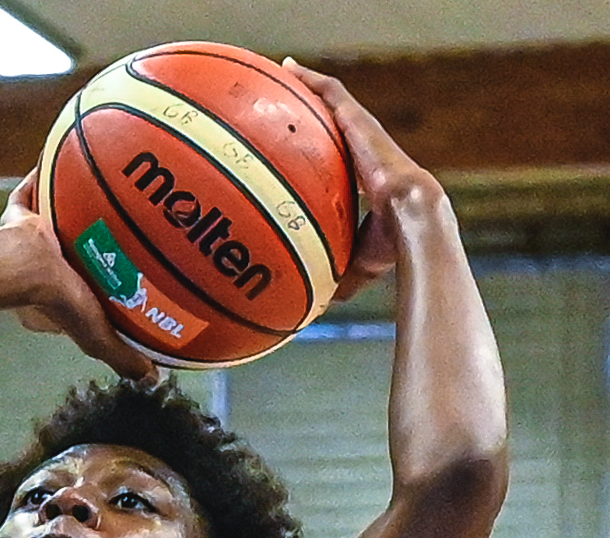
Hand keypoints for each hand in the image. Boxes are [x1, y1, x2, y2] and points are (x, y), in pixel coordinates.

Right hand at [0, 169, 158, 380]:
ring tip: (95, 193)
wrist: (21, 264)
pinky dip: (45, 176)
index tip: (114, 279)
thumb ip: (121, 354)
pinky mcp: (16, 214)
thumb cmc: (57, 301)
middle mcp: (35, 269)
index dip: (93, 289)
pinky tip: (71, 151)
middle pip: (65, 255)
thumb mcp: (97, 334)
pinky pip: (33, 190)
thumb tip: (153, 380)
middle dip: (83, 245)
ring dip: (67, 210)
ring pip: (51, 223)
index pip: (74, 295)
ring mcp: (23, 240)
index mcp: (48, 301)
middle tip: (108, 232)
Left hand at [282, 60, 448, 301]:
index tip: (308, 144)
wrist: (413, 220)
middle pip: (337, 121)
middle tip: (287, 98)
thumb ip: (335, 277)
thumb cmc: (390, 247)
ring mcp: (365, 133)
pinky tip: (289, 69)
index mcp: (369, 177)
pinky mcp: (361, 122)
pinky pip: (332, 93)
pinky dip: (311, 80)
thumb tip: (316, 309)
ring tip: (283, 70)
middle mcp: (366, 149)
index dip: (327, 148)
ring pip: (333, 98)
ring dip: (309, 83)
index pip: (345, 158)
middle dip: (313, 108)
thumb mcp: (357, 264)